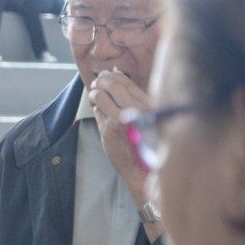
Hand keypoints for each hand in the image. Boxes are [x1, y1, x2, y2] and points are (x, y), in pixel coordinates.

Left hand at [88, 69, 150, 201]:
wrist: (144, 169)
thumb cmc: (149, 143)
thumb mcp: (150, 116)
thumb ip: (135, 98)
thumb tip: (117, 75)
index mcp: (148, 104)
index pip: (125, 81)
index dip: (112, 75)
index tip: (107, 75)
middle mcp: (135, 110)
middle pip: (111, 85)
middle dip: (101, 81)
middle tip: (97, 82)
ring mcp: (119, 121)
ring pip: (99, 97)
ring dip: (95, 93)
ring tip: (95, 95)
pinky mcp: (108, 131)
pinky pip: (97, 112)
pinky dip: (96, 108)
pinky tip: (100, 110)